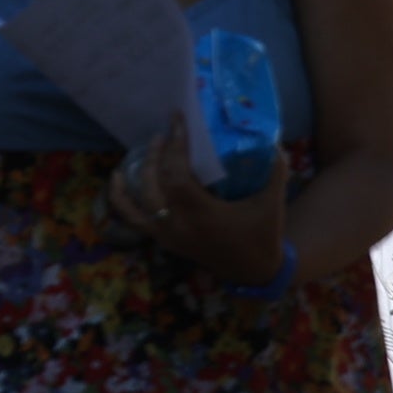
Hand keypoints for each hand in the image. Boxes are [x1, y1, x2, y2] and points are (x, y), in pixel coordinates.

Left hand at [110, 119, 290, 284]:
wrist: (253, 271)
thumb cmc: (263, 236)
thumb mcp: (273, 203)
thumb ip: (276, 172)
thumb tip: (273, 142)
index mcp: (202, 214)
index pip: (177, 175)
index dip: (175, 146)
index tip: (178, 121)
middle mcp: (178, 224)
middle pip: (154, 183)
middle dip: (158, 154)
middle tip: (166, 132)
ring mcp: (167, 234)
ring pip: (138, 200)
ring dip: (139, 172)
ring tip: (148, 150)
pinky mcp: (164, 240)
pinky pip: (133, 219)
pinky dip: (121, 200)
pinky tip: (117, 180)